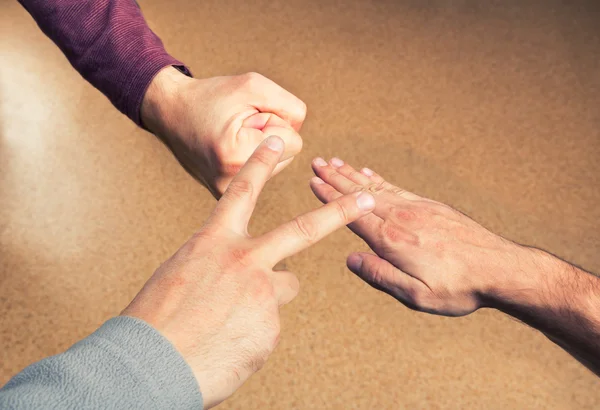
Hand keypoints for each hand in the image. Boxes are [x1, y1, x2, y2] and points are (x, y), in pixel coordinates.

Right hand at [121, 139, 374, 407]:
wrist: (149, 366)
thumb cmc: (157, 320)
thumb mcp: (182, 275)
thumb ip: (218, 265)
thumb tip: (241, 277)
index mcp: (214, 242)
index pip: (242, 192)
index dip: (260, 164)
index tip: (276, 141)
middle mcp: (244, 260)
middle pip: (304, 229)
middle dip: (339, 211)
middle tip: (365, 198)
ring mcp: (262, 294)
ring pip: (284, 286)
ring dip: (269, 297)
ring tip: (234, 319)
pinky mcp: (271, 327)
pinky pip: (270, 324)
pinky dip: (253, 333)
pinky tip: (229, 344)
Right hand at [141, 67, 306, 196]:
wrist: (170, 112)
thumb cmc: (212, 96)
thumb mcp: (255, 86)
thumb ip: (290, 108)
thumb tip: (301, 135)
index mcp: (236, 156)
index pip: (294, 143)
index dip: (274, 121)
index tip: (246, 117)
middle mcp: (230, 183)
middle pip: (287, 156)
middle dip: (269, 136)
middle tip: (237, 126)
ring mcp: (226, 193)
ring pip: (275, 165)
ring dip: (261, 147)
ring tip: (231, 135)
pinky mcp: (225, 195)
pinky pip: (261, 174)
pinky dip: (252, 158)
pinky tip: (229, 148)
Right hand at [309, 157, 530, 316]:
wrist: (501, 269)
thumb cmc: (459, 288)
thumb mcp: (416, 294)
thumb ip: (381, 275)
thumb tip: (351, 260)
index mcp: (393, 240)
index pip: (353, 213)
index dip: (331, 196)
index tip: (313, 181)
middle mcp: (401, 217)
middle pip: (361, 193)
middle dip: (336, 177)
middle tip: (317, 162)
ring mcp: (418, 208)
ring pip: (377, 186)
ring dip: (352, 174)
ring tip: (335, 162)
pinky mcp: (431, 206)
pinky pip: (397, 188)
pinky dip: (378, 179)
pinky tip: (368, 173)